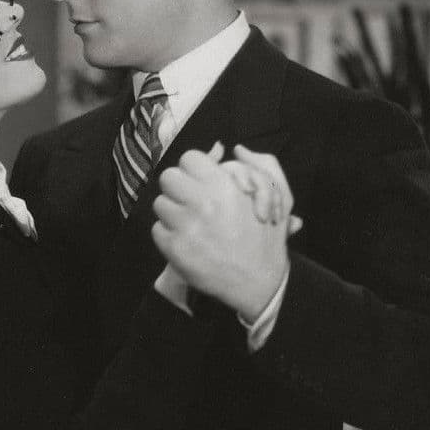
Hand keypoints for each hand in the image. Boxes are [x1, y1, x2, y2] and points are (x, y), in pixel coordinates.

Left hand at [152, 144, 290, 320]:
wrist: (259, 282)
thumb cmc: (267, 237)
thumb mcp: (271, 195)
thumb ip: (248, 166)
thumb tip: (222, 147)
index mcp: (224, 186)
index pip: (189, 159)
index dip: (194, 169)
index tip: (200, 181)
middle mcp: (203, 203)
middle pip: (168, 177)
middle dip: (178, 187)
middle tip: (189, 200)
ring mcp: (186, 227)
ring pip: (160, 204)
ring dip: (172, 212)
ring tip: (188, 222)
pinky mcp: (175, 249)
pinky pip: (158, 229)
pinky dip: (168, 235)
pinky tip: (185, 241)